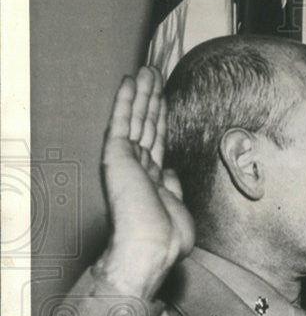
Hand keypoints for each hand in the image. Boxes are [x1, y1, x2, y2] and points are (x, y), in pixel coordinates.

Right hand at [96, 67, 194, 299]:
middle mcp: (139, 167)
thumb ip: (172, 187)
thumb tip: (169, 171)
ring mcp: (127, 160)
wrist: (151, 246)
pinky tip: (130, 81)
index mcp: (153, 181)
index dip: (161, 119)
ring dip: (142, 92)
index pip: (157, 142)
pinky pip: (122, 121)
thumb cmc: (167, 238)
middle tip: (155, 74)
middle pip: (147, 125)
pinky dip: (126, 100)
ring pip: (137, 118)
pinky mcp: (117, 155)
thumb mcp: (178, 209)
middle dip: (152, 99)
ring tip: (148, 69)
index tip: (163, 99)